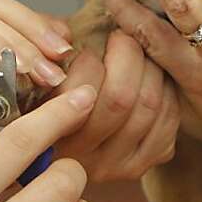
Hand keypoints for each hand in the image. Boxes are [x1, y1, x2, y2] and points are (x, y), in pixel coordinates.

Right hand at [52, 30, 180, 180]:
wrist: (62, 152)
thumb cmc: (45, 102)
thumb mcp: (34, 79)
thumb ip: (44, 57)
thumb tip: (65, 35)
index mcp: (48, 136)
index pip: (78, 94)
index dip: (89, 60)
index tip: (89, 46)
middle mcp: (82, 159)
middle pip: (120, 98)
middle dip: (127, 54)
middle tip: (121, 37)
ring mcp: (116, 166)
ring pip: (149, 104)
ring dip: (150, 68)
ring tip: (138, 53)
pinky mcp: (144, 164)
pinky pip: (167, 118)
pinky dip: (166, 90)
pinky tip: (152, 78)